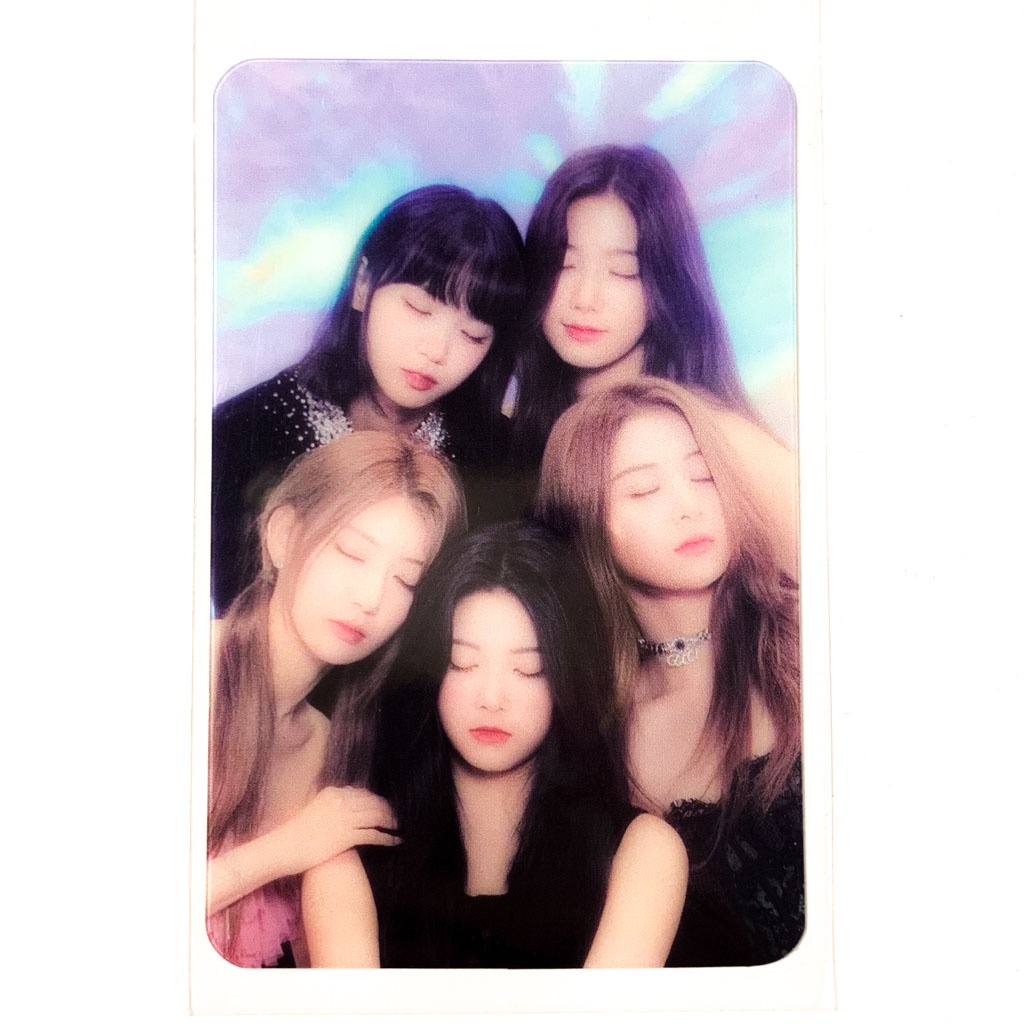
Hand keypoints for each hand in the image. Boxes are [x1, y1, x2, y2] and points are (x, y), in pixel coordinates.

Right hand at [278, 786, 399, 875]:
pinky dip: (387, 837)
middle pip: (373, 802)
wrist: (283, 847)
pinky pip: (373, 834)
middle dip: (387, 809)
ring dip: (391, 822)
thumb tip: (337, 802)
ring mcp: (344, 818)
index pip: (362, 793)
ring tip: (399, 827)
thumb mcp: (311, 808)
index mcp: (333, 793)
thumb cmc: (294, 832)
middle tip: (397, 817)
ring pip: (376, 816)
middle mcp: (341, 802)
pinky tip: (395, 841)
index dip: (376, 800)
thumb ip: (326, 803)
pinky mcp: (347, 836)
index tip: (384, 806)